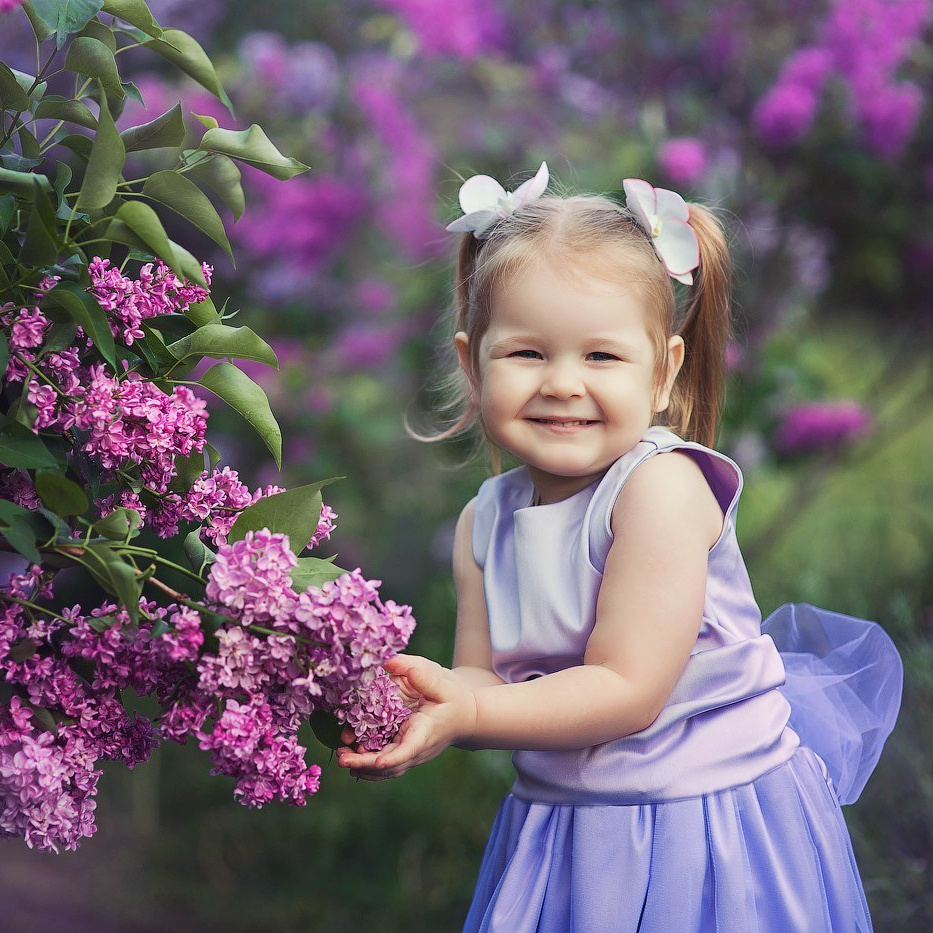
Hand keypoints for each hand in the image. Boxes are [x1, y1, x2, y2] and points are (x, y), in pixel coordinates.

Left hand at [335, 655, 476, 780]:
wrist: (466, 716)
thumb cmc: (453, 697)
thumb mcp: (440, 680)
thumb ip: (418, 672)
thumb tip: (390, 662)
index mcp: (427, 731)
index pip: (410, 748)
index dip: (394, 757)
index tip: (378, 762)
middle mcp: (418, 748)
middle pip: (392, 764)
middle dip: (366, 764)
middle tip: (342, 758)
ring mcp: (411, 753)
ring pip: (387, 768)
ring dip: (363, 766)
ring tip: (342, 757)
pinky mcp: (404, 750)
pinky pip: (385, 763)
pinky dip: (367, 764)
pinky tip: (350, 756)